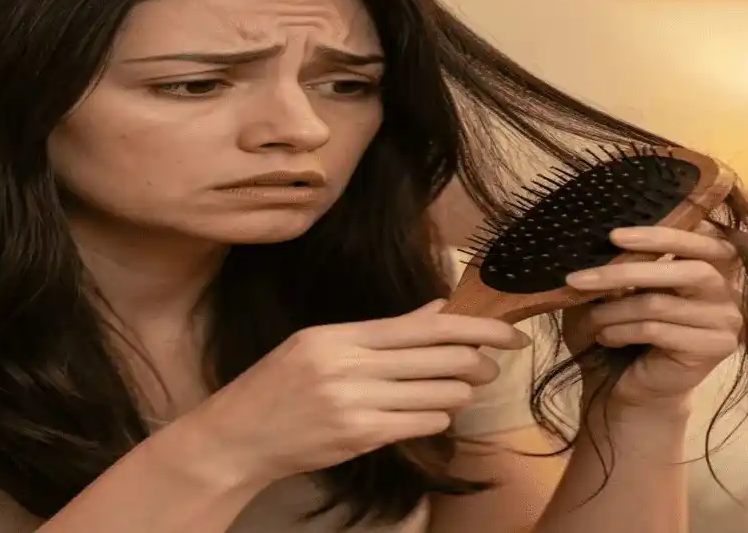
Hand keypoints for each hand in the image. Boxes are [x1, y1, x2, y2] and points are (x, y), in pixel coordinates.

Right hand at [176, 300, 530, 485]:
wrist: (238, 437)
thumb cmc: (277, 387)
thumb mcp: (318, 344)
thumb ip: (380, 331)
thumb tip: (438, 310)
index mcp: (340, 336)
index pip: (425, 325)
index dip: (476, 327)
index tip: (508, 331)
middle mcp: (349, 367)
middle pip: (444, 357)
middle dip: (481, 361)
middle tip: (494, 364)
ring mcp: (356, 405)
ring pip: (443, 393)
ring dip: (461, 392)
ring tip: (457, 389)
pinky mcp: (361, 438)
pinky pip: (424, 423)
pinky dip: (437, 417)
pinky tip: (428, 413)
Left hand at [561, 222, 743, 410]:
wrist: (632, 389)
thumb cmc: (623, 333)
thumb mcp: (617, 293)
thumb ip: (622, 265)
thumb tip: (607, 239)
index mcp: (709, 266)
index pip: (700, 239)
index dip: (662, 235)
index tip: (615, 235)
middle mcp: (726, 290)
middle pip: (685, 269)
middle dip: (626, 270)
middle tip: (580, 277)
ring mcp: (725, 320)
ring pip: (660, 303)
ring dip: (614, 311)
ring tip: (591, 319)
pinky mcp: (714, 348)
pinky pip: (658, 331)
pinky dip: (622, 331)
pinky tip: (605, 338)